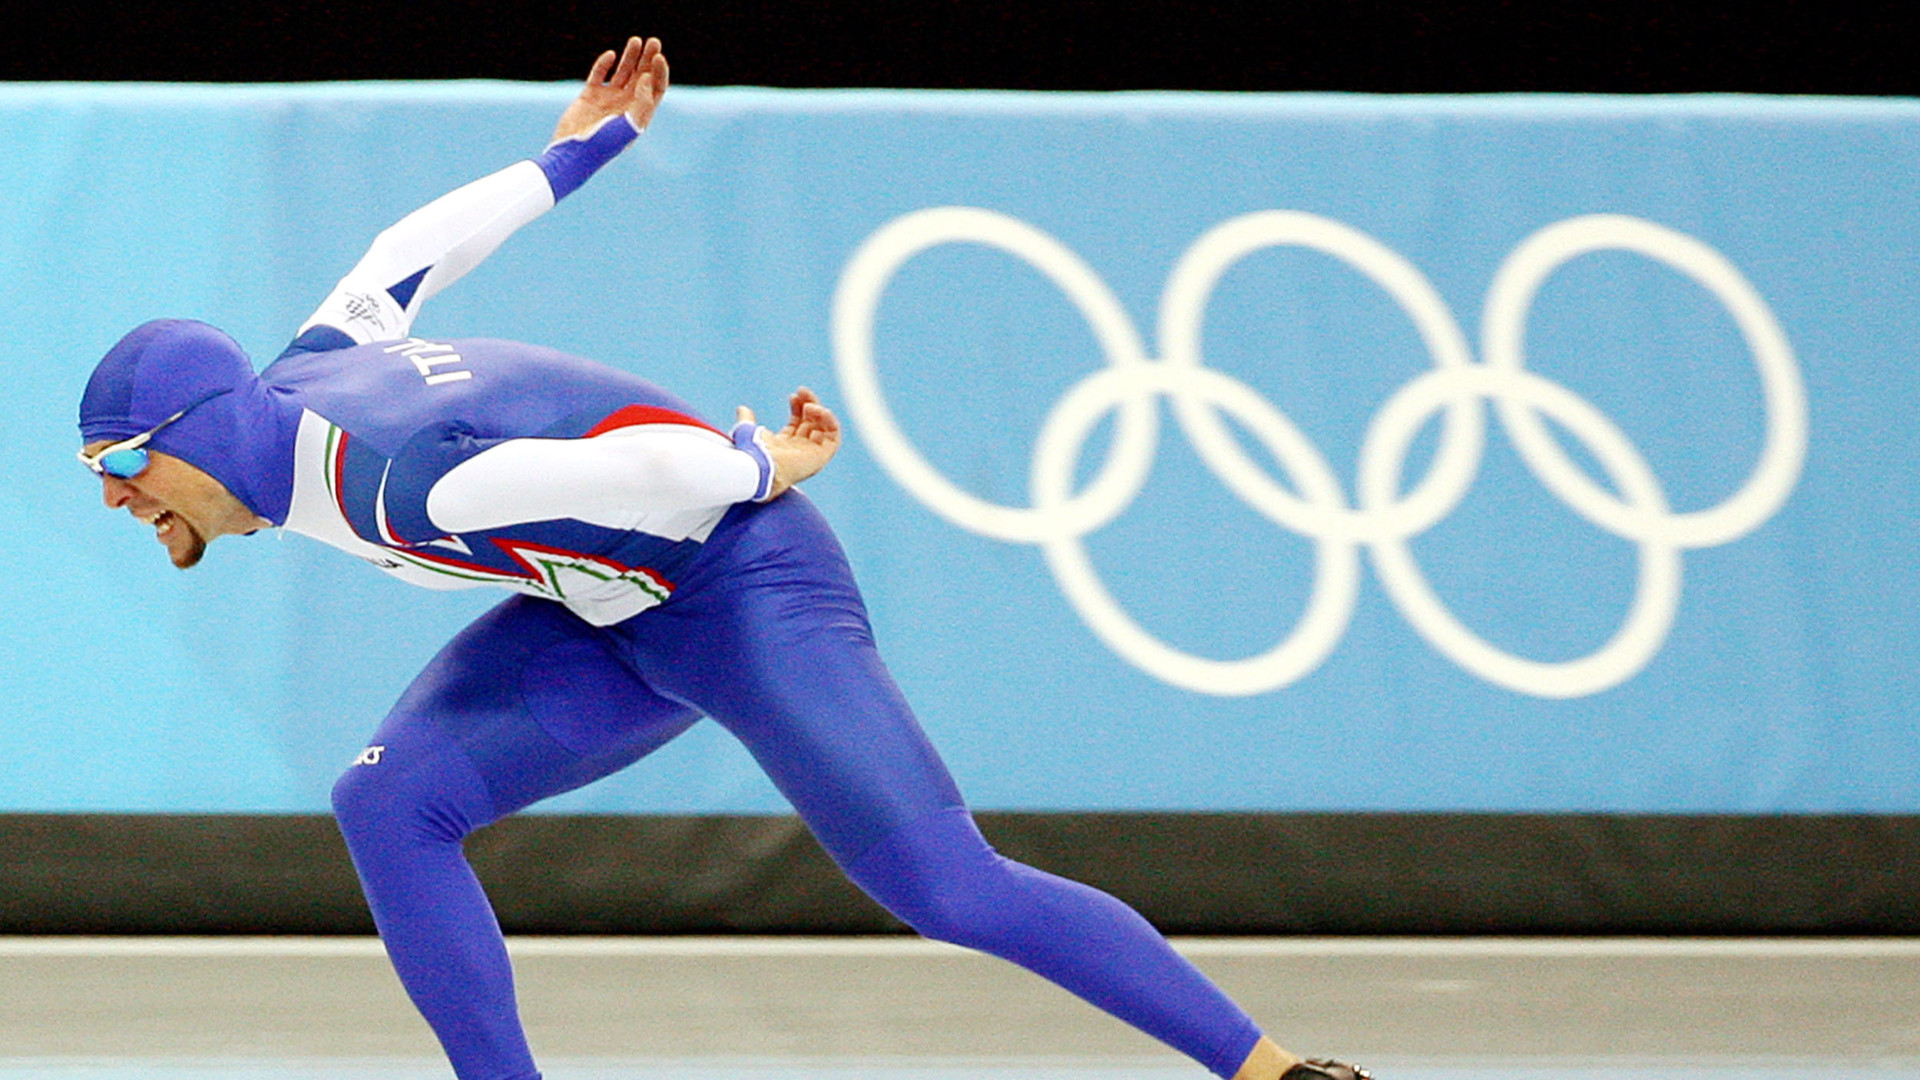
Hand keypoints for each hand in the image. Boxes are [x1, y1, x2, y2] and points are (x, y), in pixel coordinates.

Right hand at [551, 36, 669, 141]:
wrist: (573, 153)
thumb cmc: (604, 145)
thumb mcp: (629, 127)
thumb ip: (642, 103)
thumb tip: (647, 77)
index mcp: (640, 114)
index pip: (656, 89)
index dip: (660, 72)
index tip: (658, 58)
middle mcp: (626, 105)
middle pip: (642, 77)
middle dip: (648, 59)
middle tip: (654, 41)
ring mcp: (608, 99)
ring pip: (623, 73)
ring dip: (630, 57)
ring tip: (636, 40)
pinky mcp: (589, 95)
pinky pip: (598, 75)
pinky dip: (604, 64)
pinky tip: (611, 55)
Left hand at [736, 387, 841, 498]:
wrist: (758, 467)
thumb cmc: (751, 453)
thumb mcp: (746, 430)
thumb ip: (746, 420)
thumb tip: (742, 408)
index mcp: (784, 445)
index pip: (798, 423)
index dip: (797, 407)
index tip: (793, 396)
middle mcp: (799, 450)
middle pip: (812, 423)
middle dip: (809, 404)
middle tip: (801, 391)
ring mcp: (811, 454)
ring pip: (824, 428)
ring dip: (819, 411)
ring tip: (808, 404)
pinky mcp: (821, 457)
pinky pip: (834, 437)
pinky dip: (830, 421)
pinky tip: (818, 411)